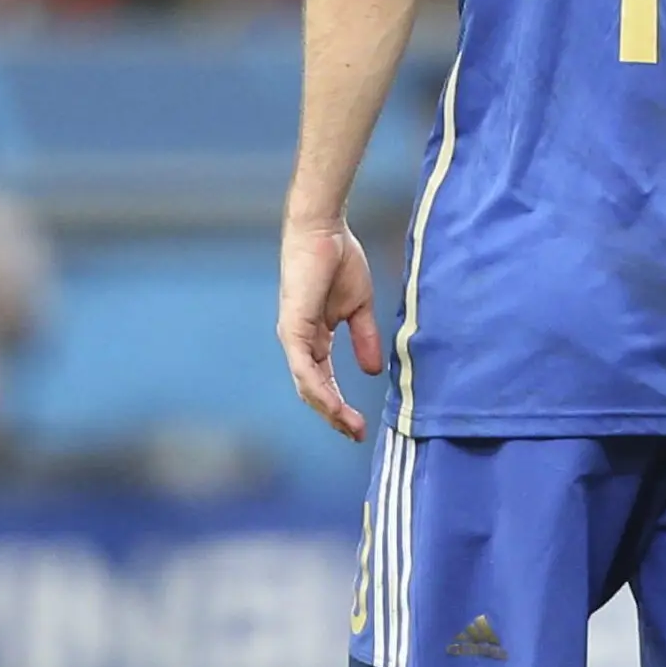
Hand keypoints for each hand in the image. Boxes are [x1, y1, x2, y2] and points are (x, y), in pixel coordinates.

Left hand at [277, 215, 382, 440]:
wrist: (325, 231)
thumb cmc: (339, 261)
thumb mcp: (359, 308)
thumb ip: (364, 339)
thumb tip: (373, 370)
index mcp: (315, 339)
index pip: (325, 381)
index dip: (342, 405)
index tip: (361, 426)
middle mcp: (300, 343)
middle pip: (314, 391)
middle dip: (336, 416)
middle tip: (357, 435)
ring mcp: (294, 337)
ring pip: (307, 386)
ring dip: (329, 410)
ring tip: (351, 427)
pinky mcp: (293, 328)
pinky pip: (304, 368)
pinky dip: (318, 389)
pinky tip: (334, 405)